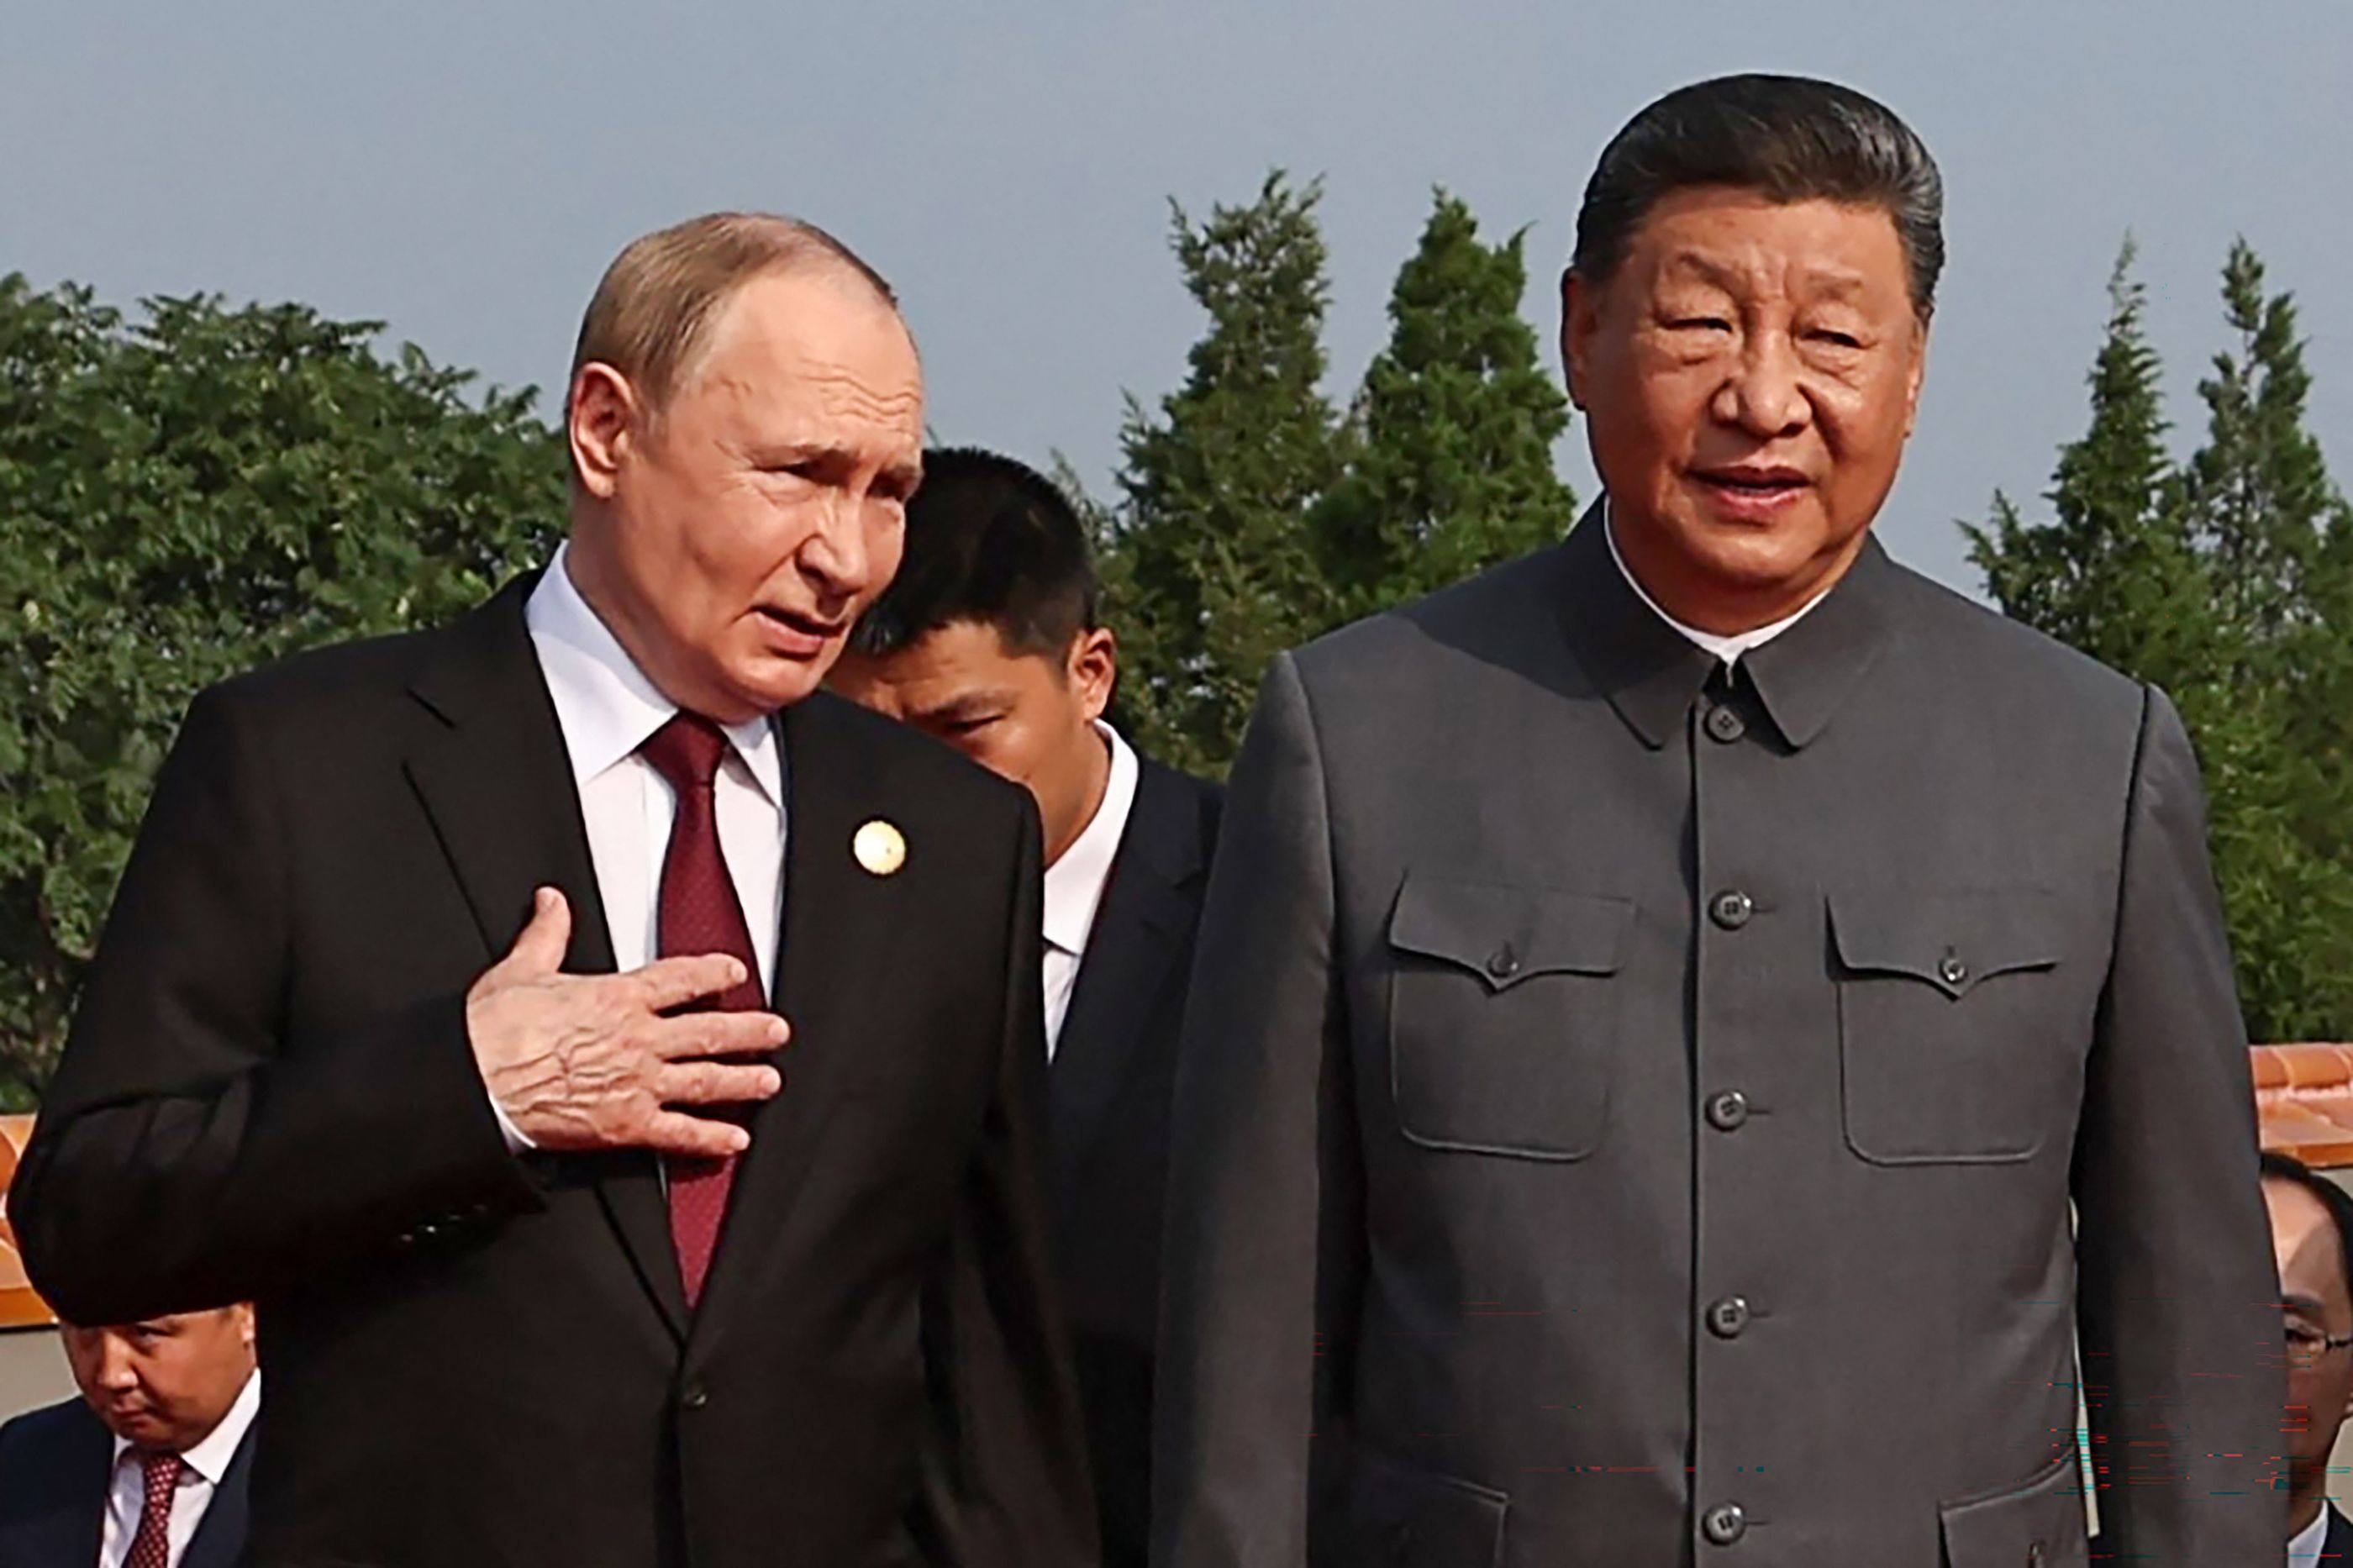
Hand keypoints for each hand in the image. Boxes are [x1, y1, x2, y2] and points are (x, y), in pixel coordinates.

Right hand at [465, 887, 786, 1157]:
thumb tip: (551, 900)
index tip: (736, 974)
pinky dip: (710, 1139)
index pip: (681, 980)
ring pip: (706, 1081)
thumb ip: (547, 933)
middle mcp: (639, 1038)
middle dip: (749, 1032)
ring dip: (743, 1082)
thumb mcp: (522, 967)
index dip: (714, 975)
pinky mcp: (625, 1125)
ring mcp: (637, 1083)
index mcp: (618, 997)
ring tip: (770, 1082)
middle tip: (777, 1031)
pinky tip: (735, 1142)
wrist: (476, 1081)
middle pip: (709, 1032)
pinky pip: (679, 1133)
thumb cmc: (493, 1029)